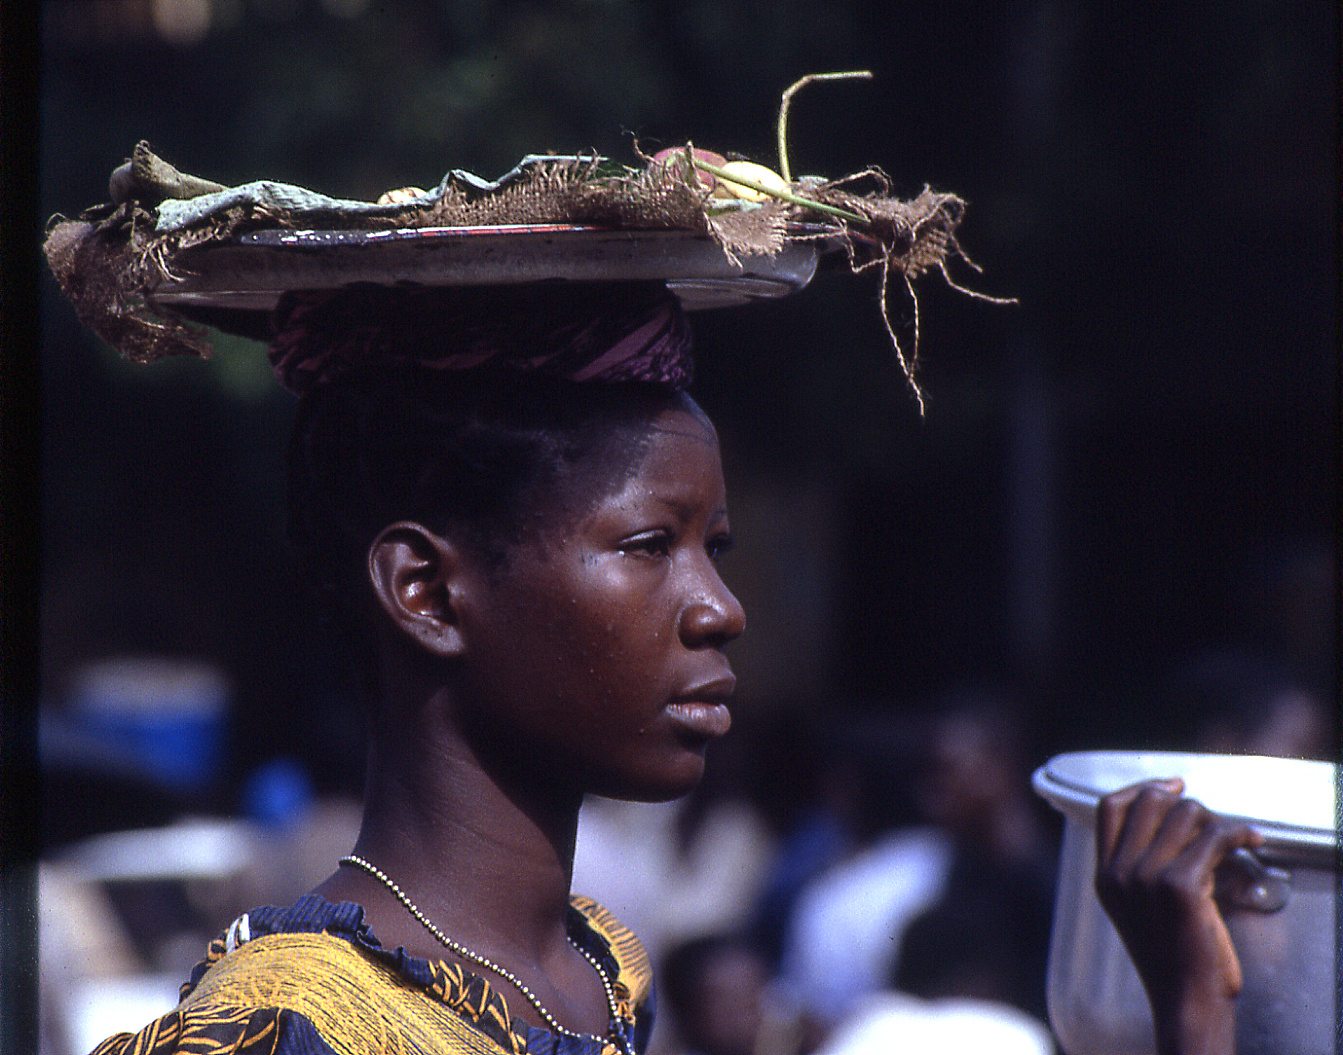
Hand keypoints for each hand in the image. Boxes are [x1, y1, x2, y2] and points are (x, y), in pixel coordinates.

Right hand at [1094, 778, 1262, 1054]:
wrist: (1186, 1000)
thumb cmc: (1173, 959)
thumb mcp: (1137, 909)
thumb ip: (1138, 868)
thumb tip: (1172, 818)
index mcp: (1104, 877)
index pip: (1110, 807)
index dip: (1142, 787)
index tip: (1170, 785)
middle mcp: (1118, 873)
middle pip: (1149, 801)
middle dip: (1185, 801)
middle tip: (1209, 818)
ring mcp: (1145, 877)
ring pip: (1185, 813)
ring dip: (1216, 820)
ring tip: (1234, 837)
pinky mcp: (1180, 886)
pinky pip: (1214, 837)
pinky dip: (1239, 833)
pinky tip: (1251, 841)